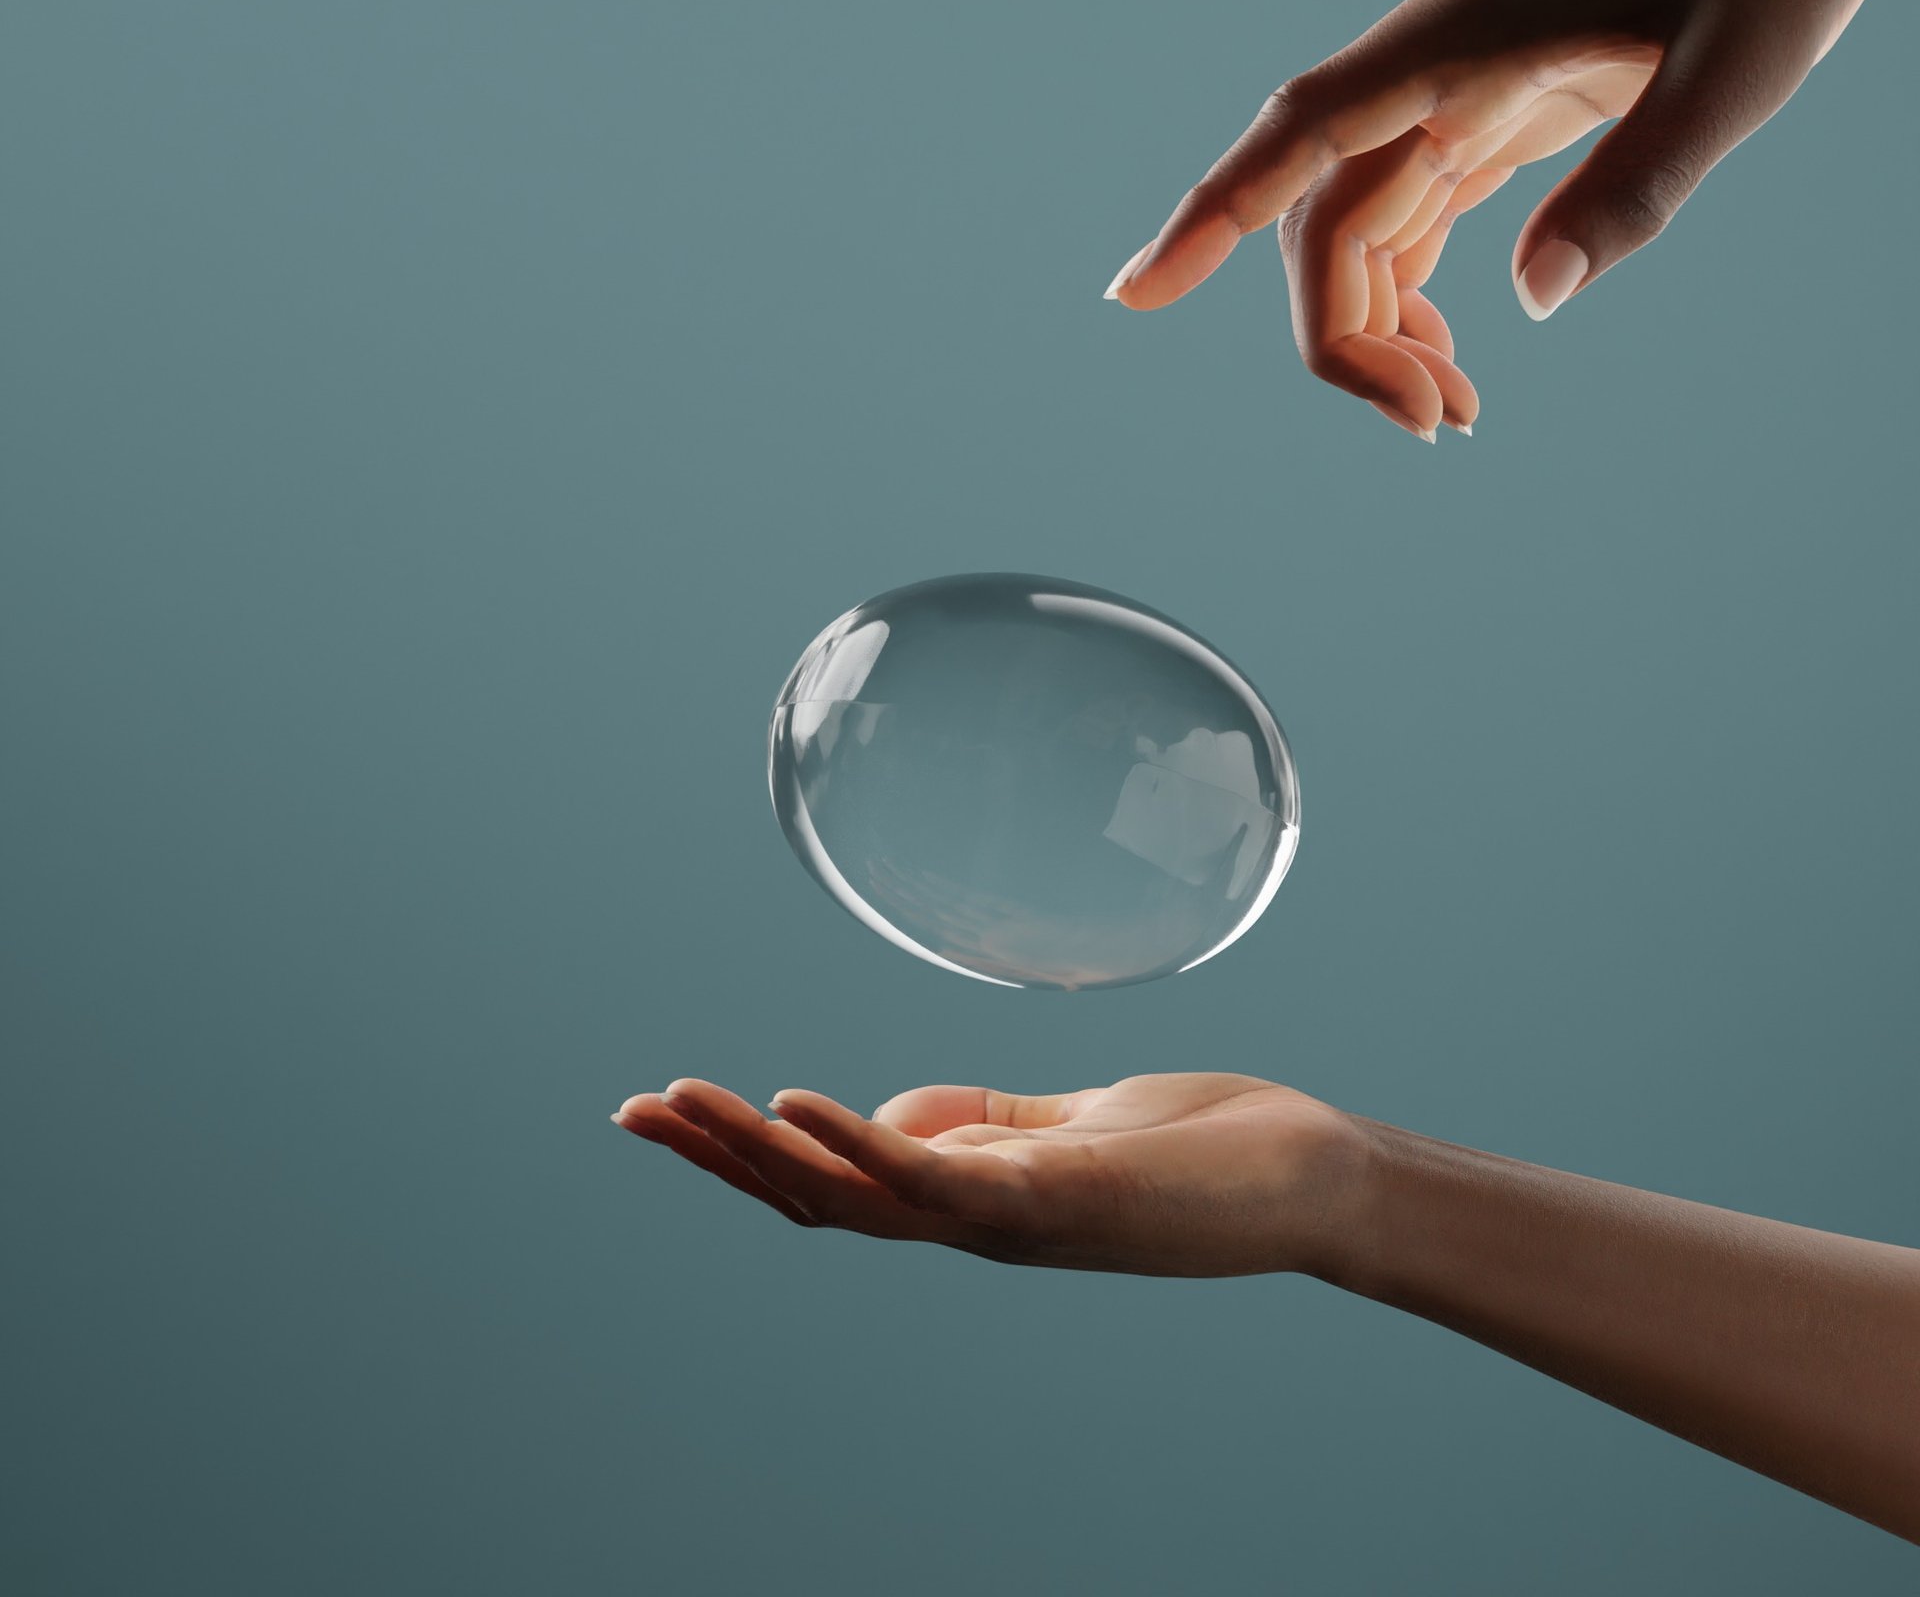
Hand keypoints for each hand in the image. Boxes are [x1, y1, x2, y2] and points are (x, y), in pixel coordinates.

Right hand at [613, 1072, 1361, 1276]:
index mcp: (975, 1197)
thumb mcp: (1073, 1121)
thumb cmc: (1206, 1147)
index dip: (753, 1150)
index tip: (677, 1105)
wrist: (1314, 1179)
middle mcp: (974, 1221)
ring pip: (850, 1197)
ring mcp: (1006, 1218)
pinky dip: (853, 1140)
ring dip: (755, 1150)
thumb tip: (887, 1112)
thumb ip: (986, 1120)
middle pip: (818, 1199)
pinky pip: (931, 1178)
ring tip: (675, 1101)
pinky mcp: (1050, 1199)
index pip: (840, 1180)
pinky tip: (791, 1098)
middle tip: (631, 1112)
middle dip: (720, 1158)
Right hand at [1106, 0, 1916, 439]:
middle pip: (1325, 221)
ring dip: (1379, 329)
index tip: (1134, 295)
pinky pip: (1411, 219)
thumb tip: (1531, 304)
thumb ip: (1632, 189)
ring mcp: (1457, 88)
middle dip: (1347, 337)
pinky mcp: (1491, 110)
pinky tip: (1452, 346)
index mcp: (1463, 36)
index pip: (1300, 137)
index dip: (1208, 217)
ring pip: (1360, 231)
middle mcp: (1435, 66)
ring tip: (1453, 409)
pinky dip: (1412, 296)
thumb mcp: (1736, 68)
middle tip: (1434, 426)